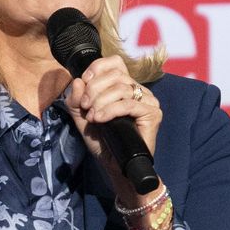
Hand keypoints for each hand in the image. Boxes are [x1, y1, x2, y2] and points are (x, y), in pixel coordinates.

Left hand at [64, 56, 161, 202]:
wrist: (116, 166)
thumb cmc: (103, 142)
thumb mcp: (82, 118)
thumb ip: (75, 101)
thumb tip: (78, 81)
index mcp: (123, 86)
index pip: (114, 62)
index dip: (97, 68)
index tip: (84, 82)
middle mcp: (138, 90)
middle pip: (116, 74)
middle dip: (94, 89)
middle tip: (85, 107)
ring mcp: (148, 100)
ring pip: (122, 88)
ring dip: (101, 101)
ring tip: (93, 117)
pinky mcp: (153, 113)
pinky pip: (129, 104)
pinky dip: (110, 110)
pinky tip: (100, 119)